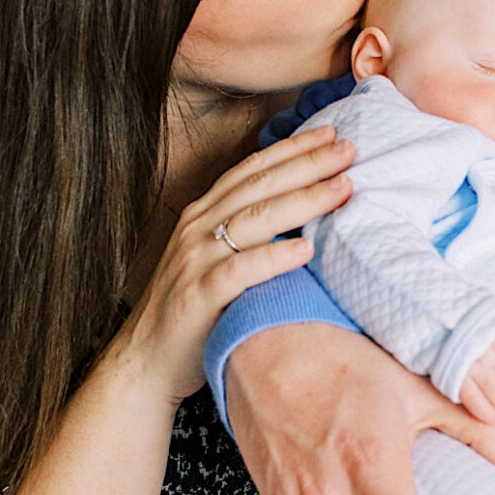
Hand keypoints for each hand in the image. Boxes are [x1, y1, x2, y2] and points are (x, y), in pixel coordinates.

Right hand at [114, 126, 354, 409]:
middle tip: (349, 149)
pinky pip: (240, 271)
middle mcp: (198, 228)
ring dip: (302, 200)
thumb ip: (249, 234)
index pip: (252, 170)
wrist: (145, 361)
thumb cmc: (195, 310)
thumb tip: (306, 211)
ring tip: (342, 189)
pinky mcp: (198, 296)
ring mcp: (196, 260)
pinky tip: (306, 250)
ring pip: (254, 219)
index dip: (291, 148)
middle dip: (307, 163)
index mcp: (203, 214)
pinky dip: (273, 258)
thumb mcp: (218, 259)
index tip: (330, 132)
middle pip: (260, 186)